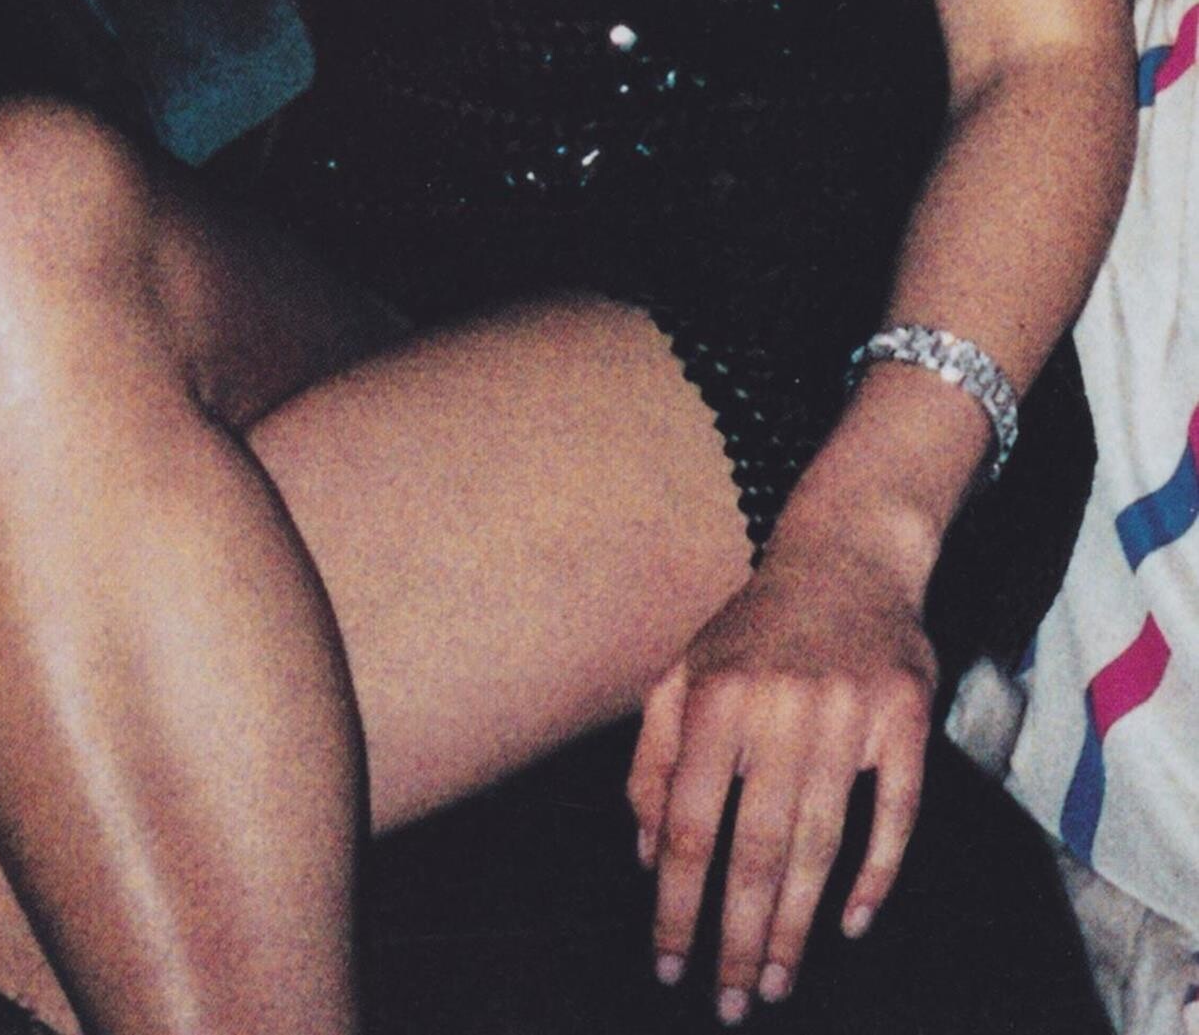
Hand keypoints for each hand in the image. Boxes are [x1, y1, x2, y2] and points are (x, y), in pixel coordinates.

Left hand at [628, 526, 936, 1017]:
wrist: (845, 555)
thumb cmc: (753, 628)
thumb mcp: (682, 672)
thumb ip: (653, 756)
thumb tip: (642, 850)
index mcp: (711, 699)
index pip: (685, 823)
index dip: (674, 902)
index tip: (668, 962)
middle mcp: (776, 708)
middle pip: (753, 849)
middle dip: (738, 937)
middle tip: (732, 1002)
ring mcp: (845, 714)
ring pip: (818, 844)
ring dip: (796, 924)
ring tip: (778, 980)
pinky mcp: (904, 719)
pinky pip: (895, 814)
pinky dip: (876, 874)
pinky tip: (851, 922)